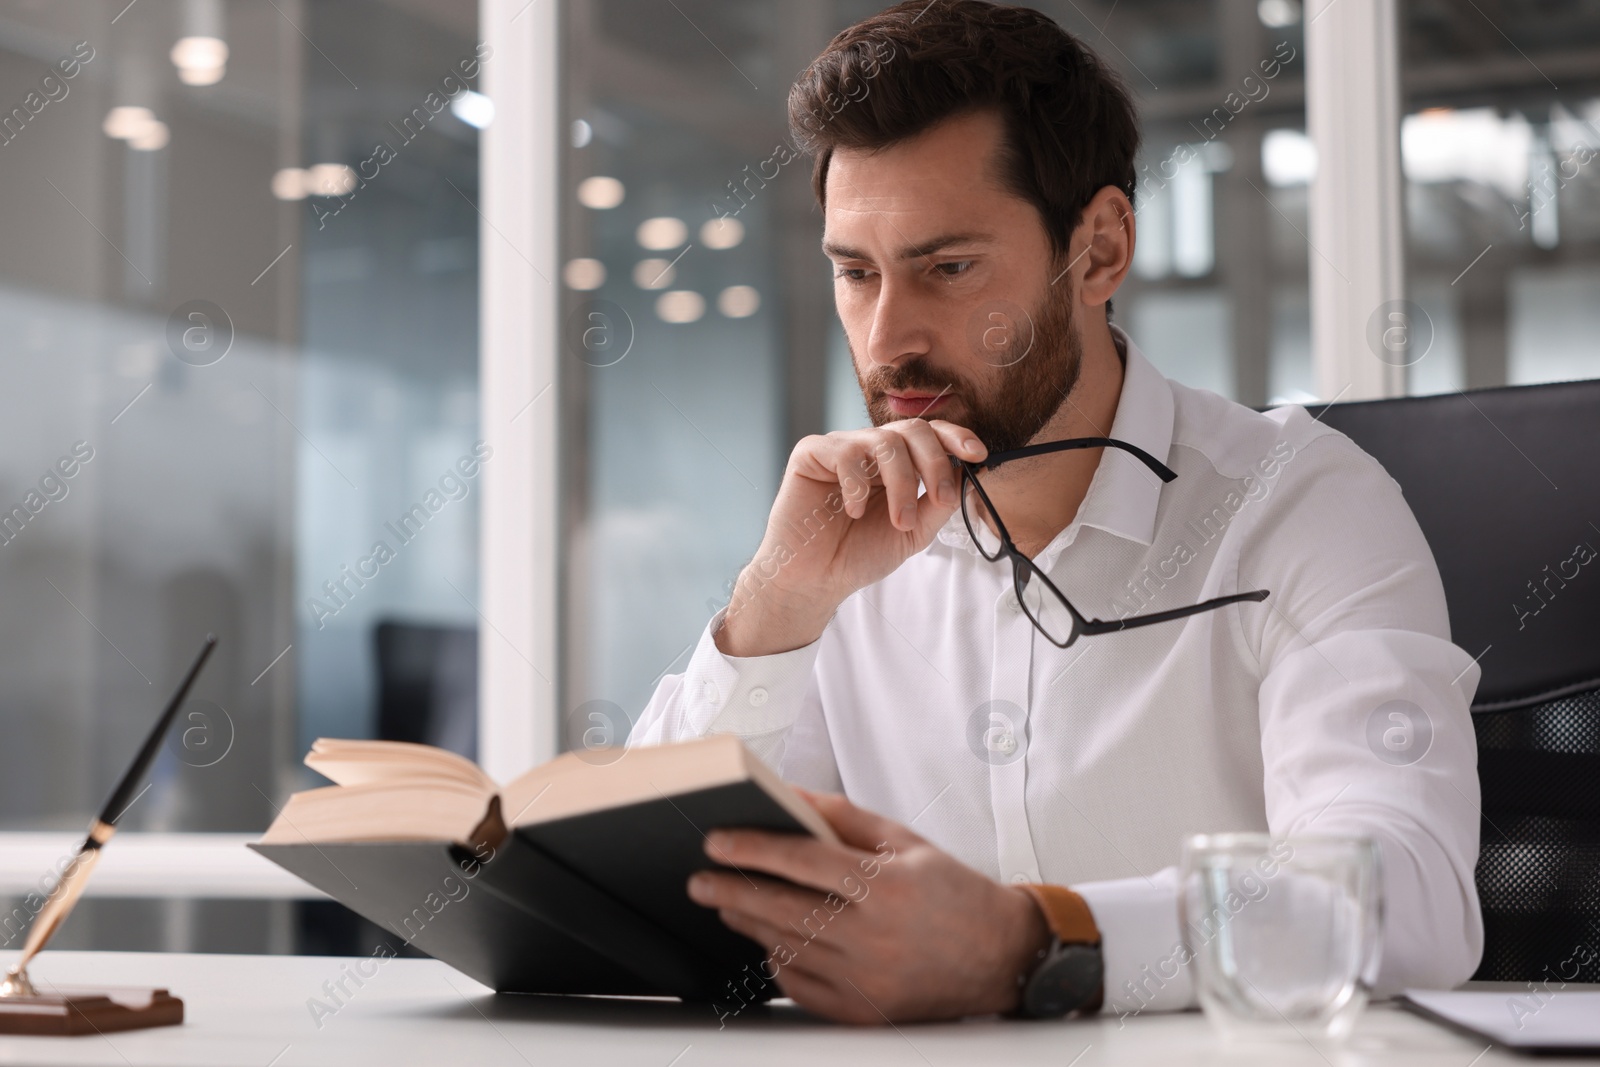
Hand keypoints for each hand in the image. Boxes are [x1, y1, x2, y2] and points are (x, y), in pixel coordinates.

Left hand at [687, 789, 1048, 1023]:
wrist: (1001, 956)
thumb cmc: (952, 892)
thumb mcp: (905, 840)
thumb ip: (844, 817)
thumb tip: (791, 796)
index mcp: (887, 885)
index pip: (804, 861)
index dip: (753, 848)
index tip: (716, 842)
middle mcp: (875, 935)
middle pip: (784, 910)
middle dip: (733, 890)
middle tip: (700, 880)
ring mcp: (868, 979)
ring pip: (787, 950)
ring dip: (749, 925)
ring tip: (729, 904)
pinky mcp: (865, 1012)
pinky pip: (803, 988)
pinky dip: (778, 964)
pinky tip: (769, 943)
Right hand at [718, 421, 987, 656]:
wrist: (815, 580)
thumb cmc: (858, 555)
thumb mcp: (914, 533)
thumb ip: (938, 503)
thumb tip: (967, 472)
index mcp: (894, 464)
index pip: (929, 435)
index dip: (955, 437)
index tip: (979, 454)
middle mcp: (869, 449)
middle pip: (913, 429)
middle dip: (935, 463)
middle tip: (941, 500)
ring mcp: (840, 448)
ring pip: (885, 441)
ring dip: (901, 484)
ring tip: (900, 521)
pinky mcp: (811, 454)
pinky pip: (844, 453)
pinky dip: (857, 486)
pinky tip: (853, 513)